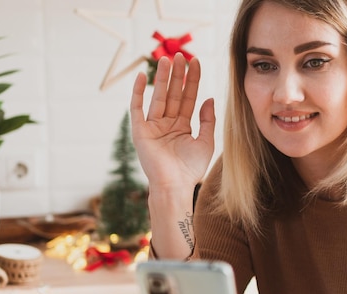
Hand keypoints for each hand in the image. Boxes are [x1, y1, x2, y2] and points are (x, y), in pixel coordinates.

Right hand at [130, 53, 215, 190]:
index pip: (188, 97)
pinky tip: (143, 76)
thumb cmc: (191, 169)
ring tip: (166, 60)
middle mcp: (167, 124)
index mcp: (182, 126)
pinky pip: (137, 108)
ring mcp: (153, 126)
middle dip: (177, 75)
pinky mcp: (140, 131)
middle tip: (181, 55)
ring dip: (162, 78)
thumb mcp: (205, 142)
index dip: (192, 80)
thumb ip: (207, 120)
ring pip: (158, 97)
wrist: (175, 186)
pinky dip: (139, 92)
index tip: (196, 62)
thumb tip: (209, 98)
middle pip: (173, 94)